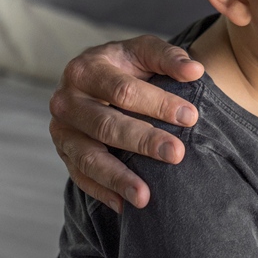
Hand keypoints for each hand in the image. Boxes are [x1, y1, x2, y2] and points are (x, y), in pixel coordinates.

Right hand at [50, 35, 204, 211]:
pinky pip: (81, 177)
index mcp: (86, 69)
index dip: (158, 103)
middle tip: (176, 154)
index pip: (123, 90)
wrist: (94, 80)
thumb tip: (195, 70)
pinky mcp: (64, 154)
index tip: (191, 117)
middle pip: (106, 125)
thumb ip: (169, 57)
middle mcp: (66, 101)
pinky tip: (125, 206)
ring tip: (145, 197)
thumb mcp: (143, 52)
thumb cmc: (125, 66)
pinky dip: (103, 193)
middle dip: (143, 141)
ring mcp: (62, 131)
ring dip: (118, 178)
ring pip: (89, 158)